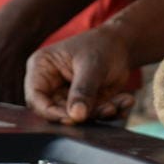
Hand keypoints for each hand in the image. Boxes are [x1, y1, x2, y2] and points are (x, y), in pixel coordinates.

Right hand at [25, 24, 139, 123]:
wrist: (122, 45)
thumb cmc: (102, 46)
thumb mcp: (92, 65)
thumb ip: (83, 90)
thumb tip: (76, 116)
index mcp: (41, 68)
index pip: (36, 98)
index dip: (51, 112)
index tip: (73, 118)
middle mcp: (50, 85)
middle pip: (57, 111)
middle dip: (85, 114)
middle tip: (109, 108)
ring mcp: (67, 96)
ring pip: (78, 117)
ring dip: (102, 113)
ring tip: (122, 102)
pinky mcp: (83, 104)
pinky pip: (94, 116)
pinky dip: (112, 112)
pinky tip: (127, 101)